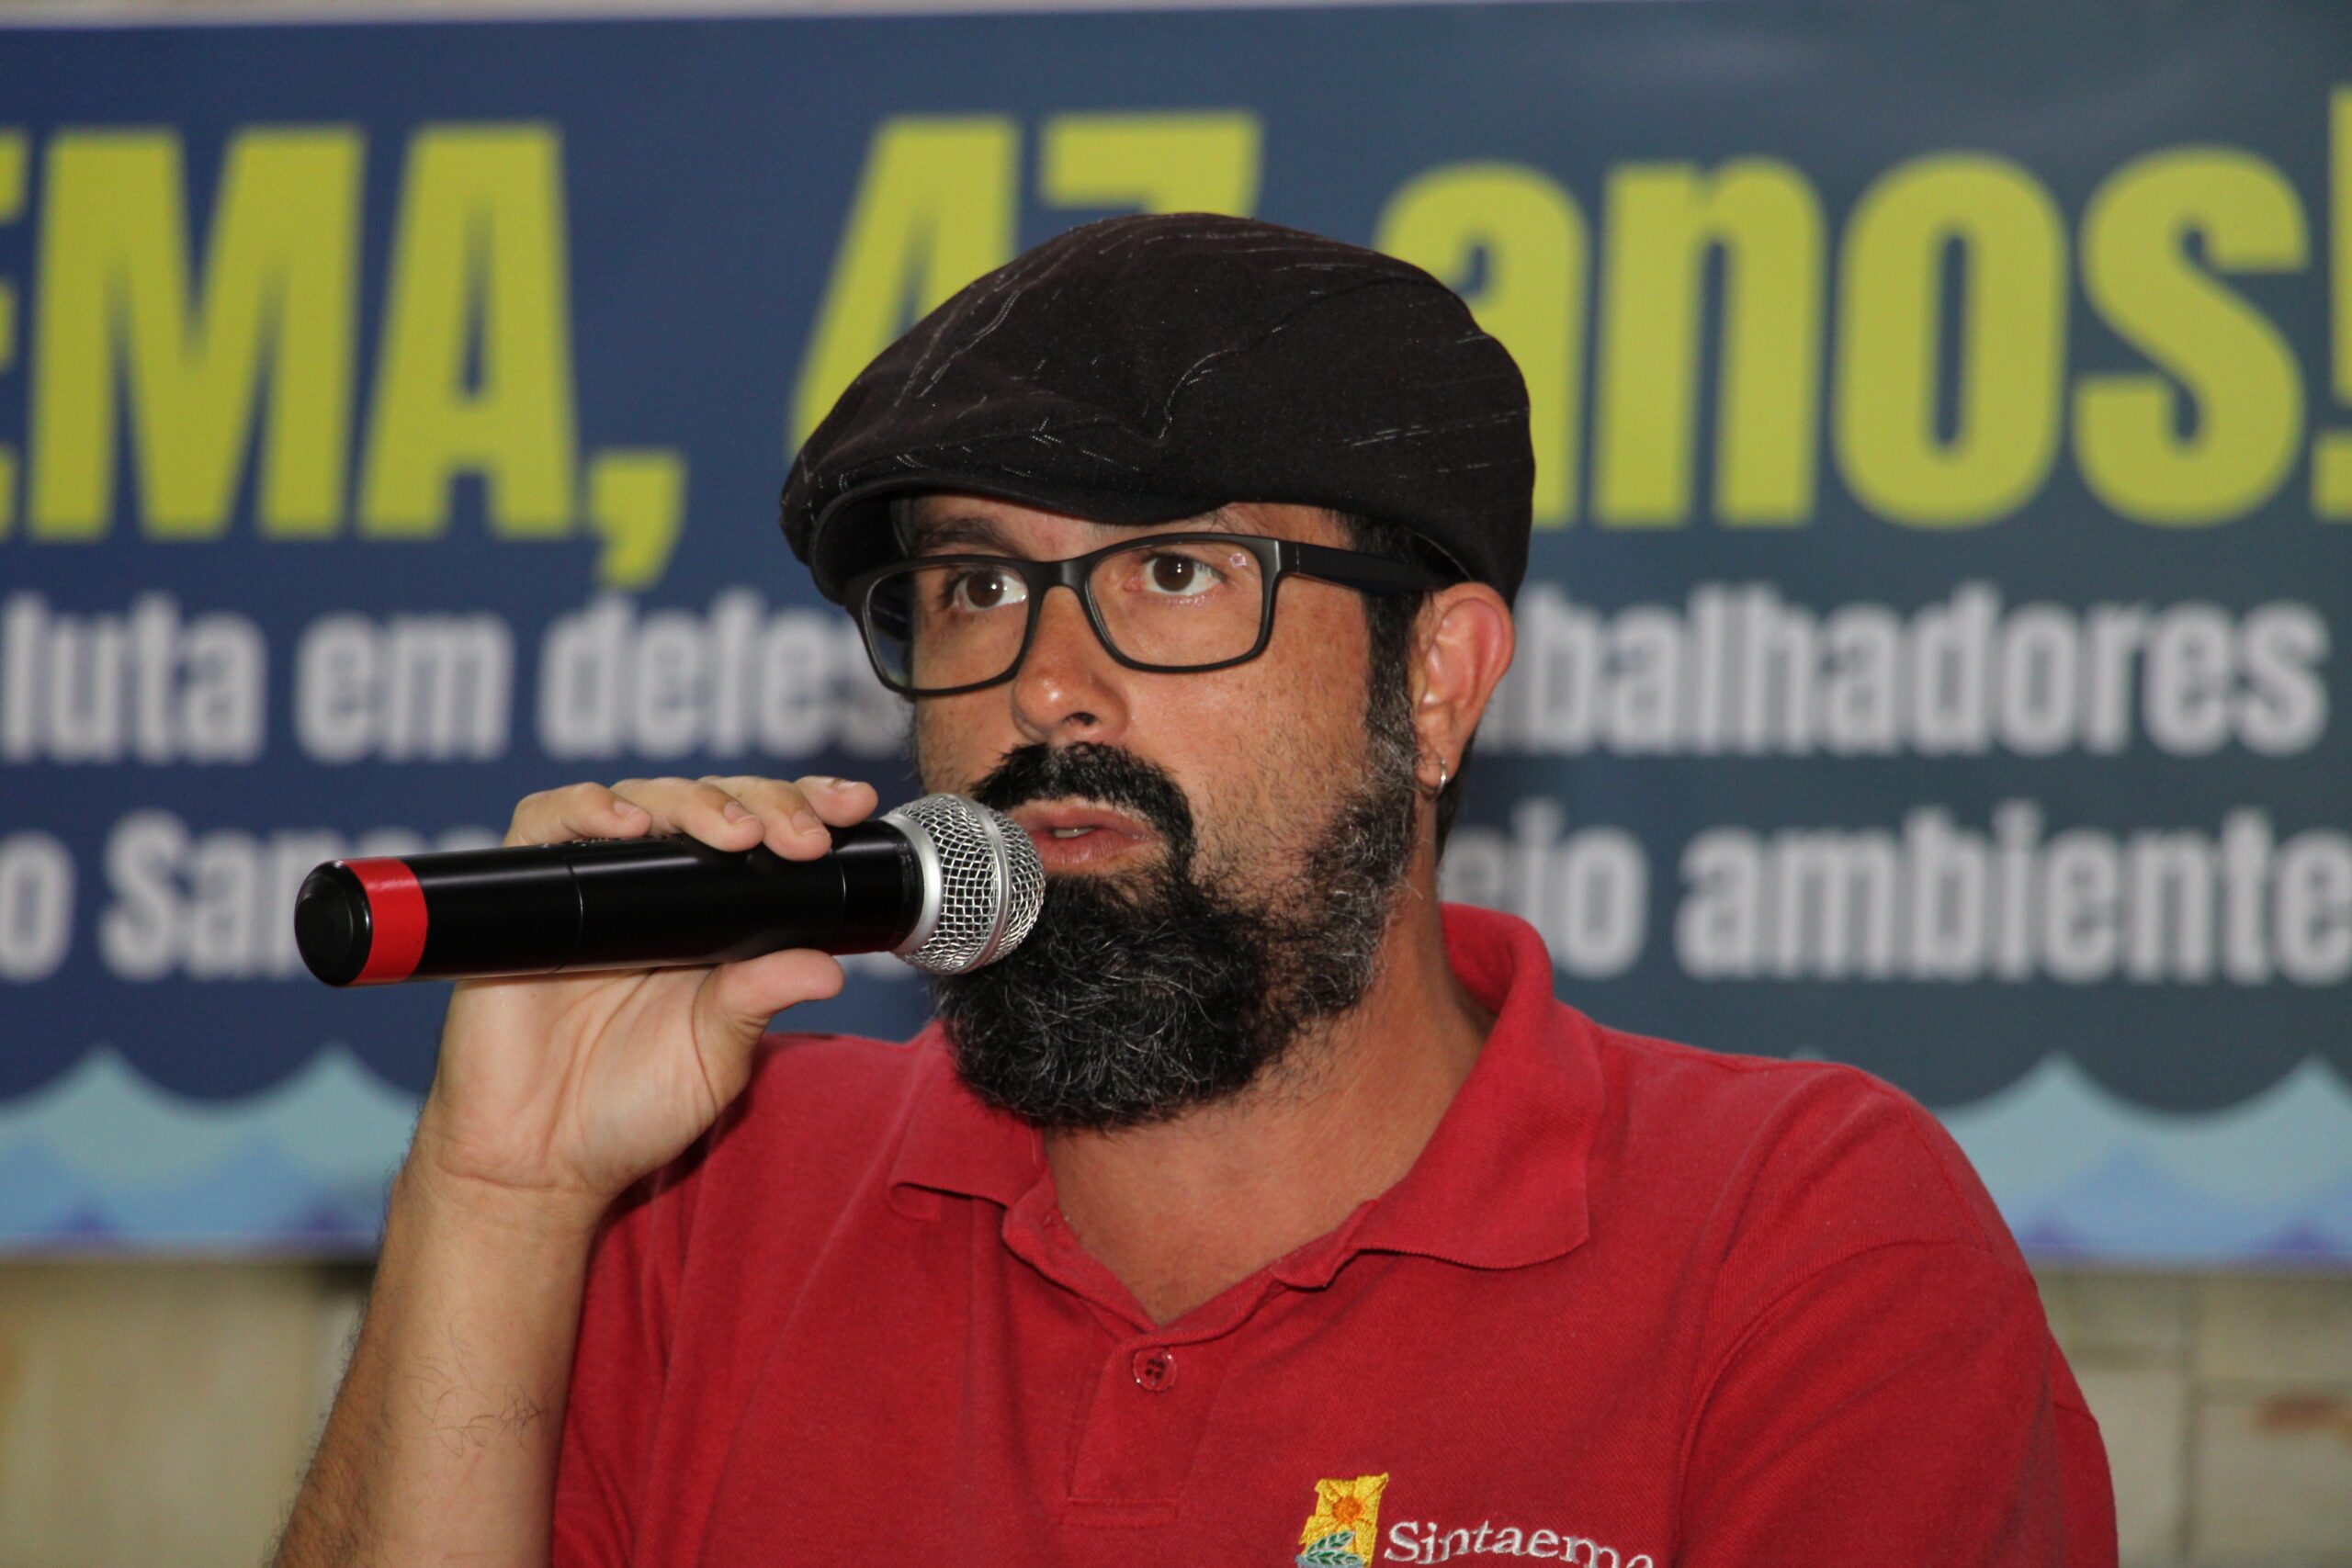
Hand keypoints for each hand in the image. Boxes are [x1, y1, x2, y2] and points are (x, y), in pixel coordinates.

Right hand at [407, 773, 879, 1228]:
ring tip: (734, 833)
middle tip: (799, 837)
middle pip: (712, 805)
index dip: (806, 807)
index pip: (766, 836)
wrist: (539, 1160)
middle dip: (765, 804)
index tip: (853, 806)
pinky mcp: (530, 894)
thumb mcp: (716, 1056)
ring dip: (695, 802)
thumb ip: (759, 1002)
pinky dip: (586, 809)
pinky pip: (546, 824)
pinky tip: (629, 825)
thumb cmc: (630, 1109)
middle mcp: (657, 892)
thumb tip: (829, 968)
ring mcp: (595, 887)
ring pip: (644, 800)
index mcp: (716, 919)